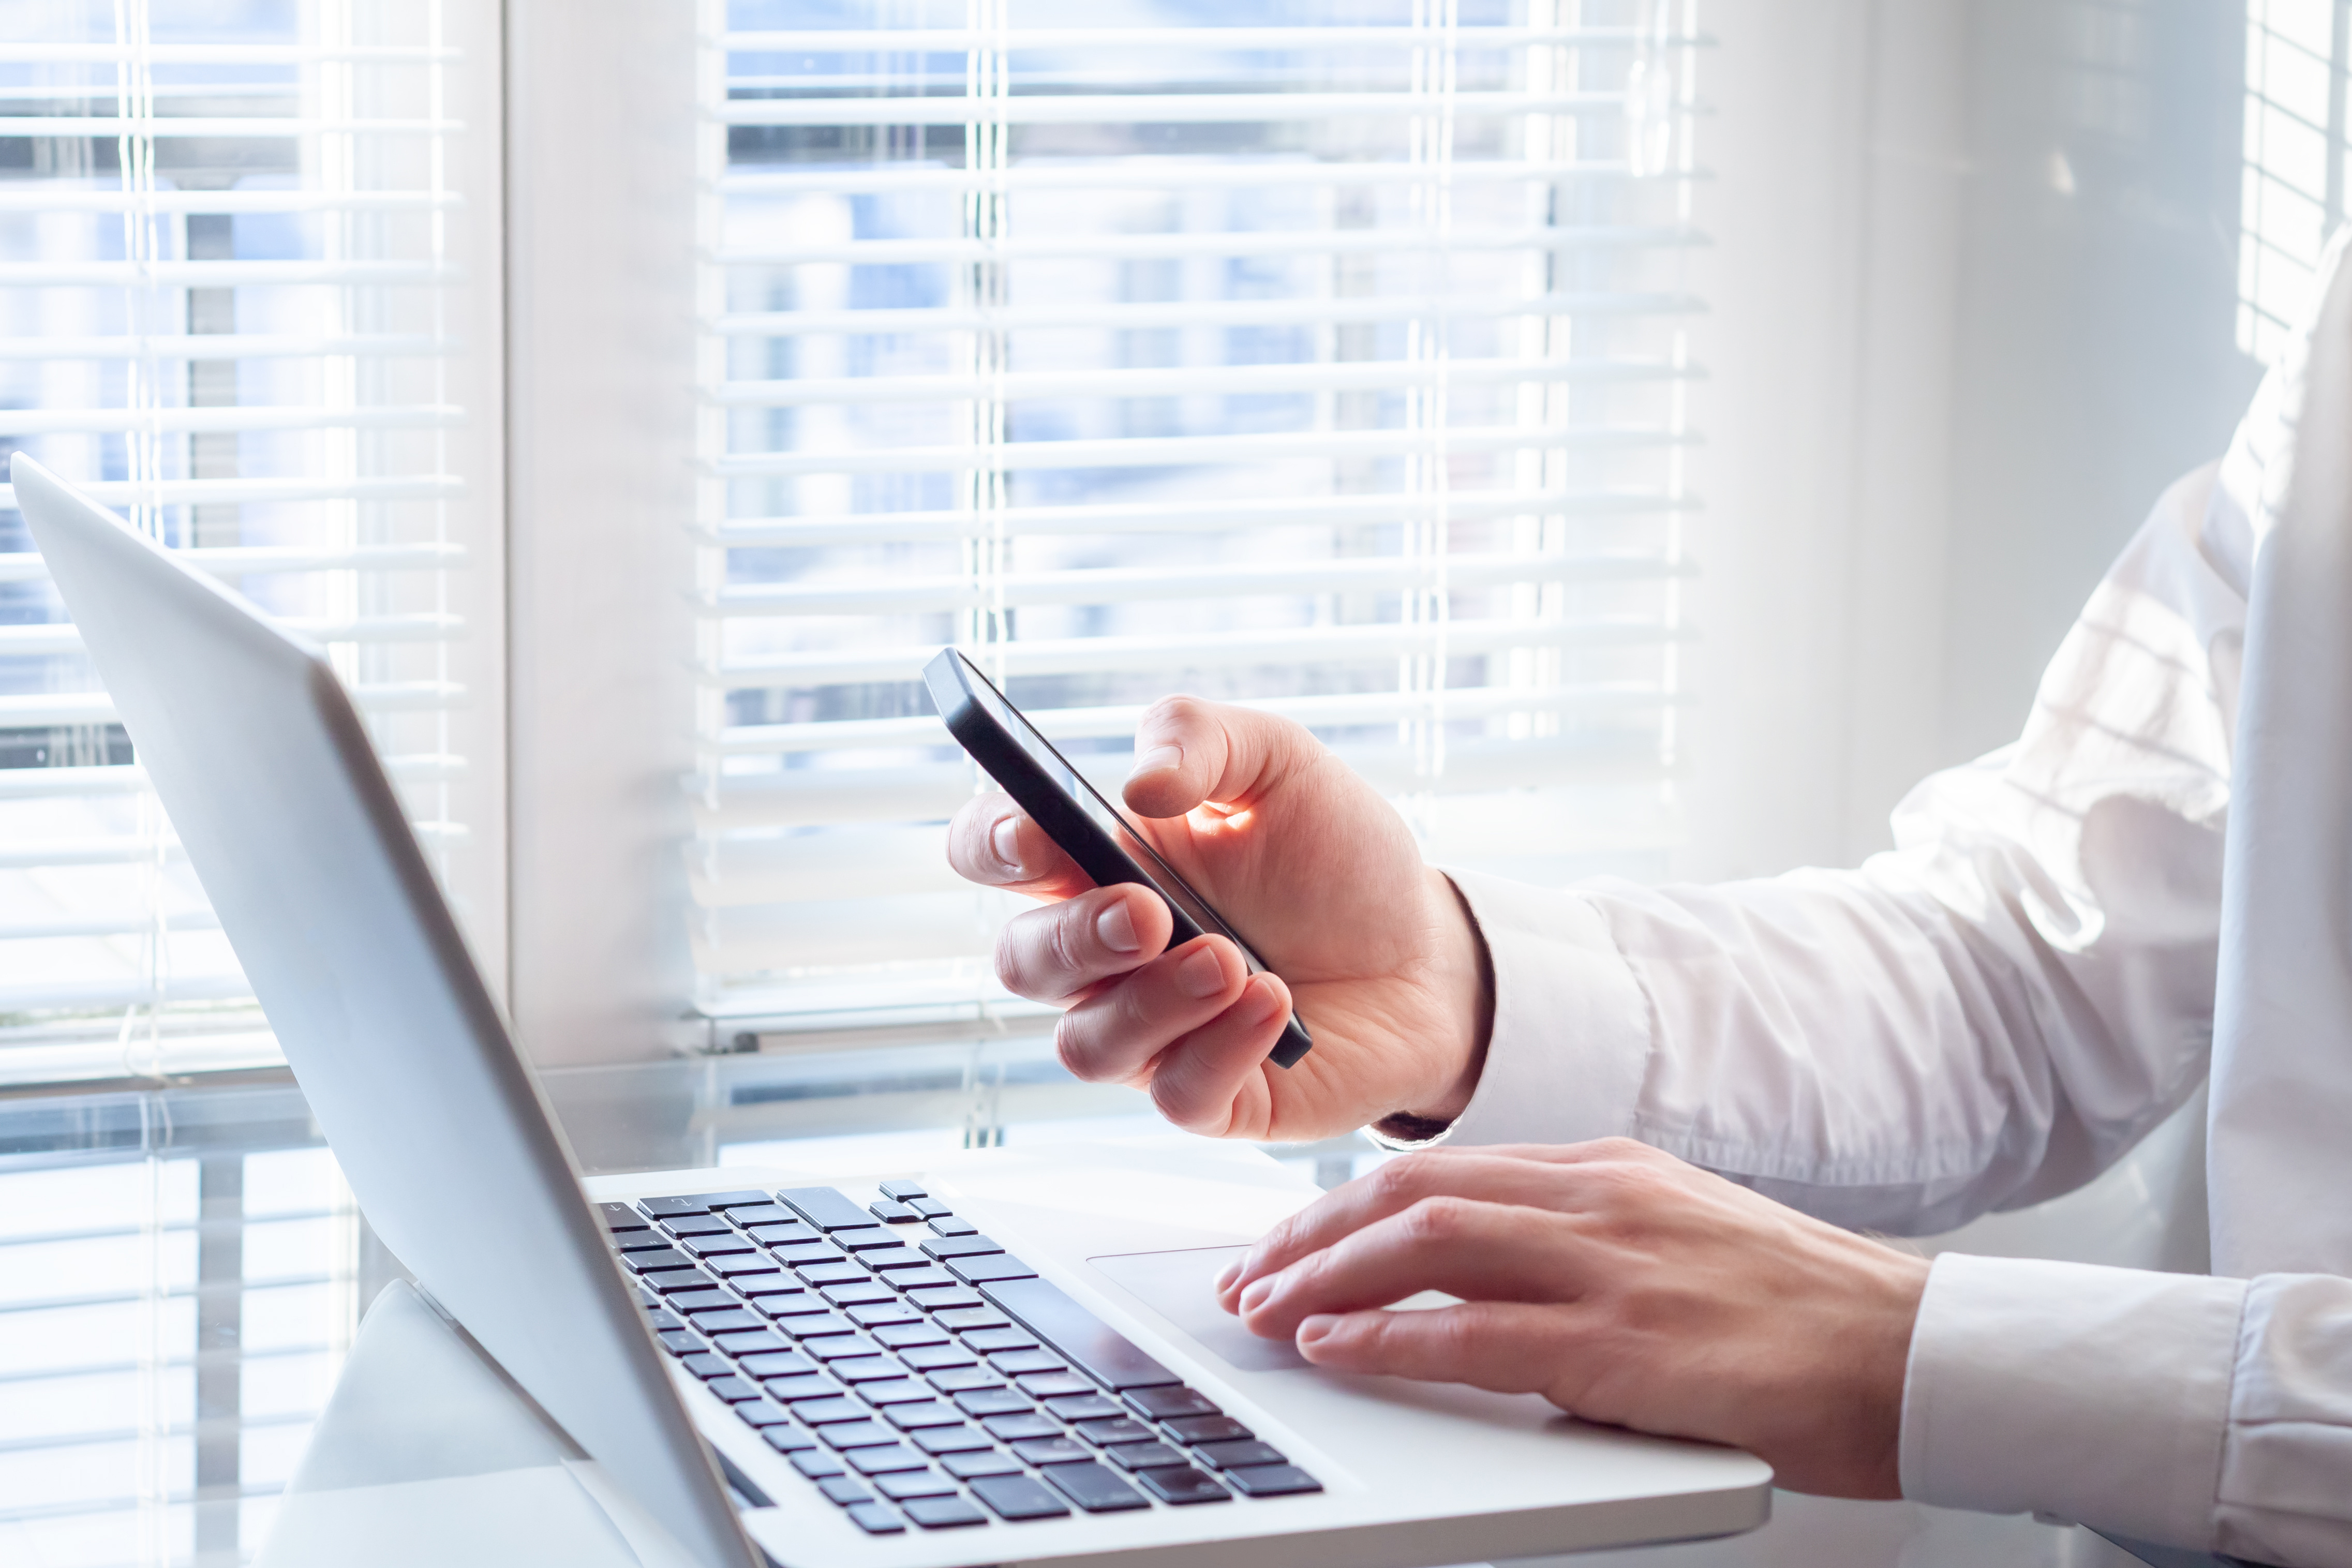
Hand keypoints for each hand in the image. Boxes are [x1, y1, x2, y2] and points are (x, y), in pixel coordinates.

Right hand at [944, 697, 1491, 1141]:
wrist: (1424, 949)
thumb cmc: (1335, 856)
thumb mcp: (1278, 761)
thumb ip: (1202, 737)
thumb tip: (1138, 782)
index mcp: (1096, 863)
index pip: (992, 851)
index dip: (990, 844)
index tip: (1033, 835)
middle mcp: (1104, 956)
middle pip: (1023, 962)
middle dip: (1072, 939)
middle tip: (1148, 912)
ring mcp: (1150, 1033)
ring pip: (1089, 1043)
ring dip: (1155, 1001)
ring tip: (1234, 959)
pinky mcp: (1208, 1097)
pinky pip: (1175, 1094)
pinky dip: (1221, 1047)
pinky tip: (1275, 1005)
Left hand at [1216, 1139, 1930, 1496]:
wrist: (1917, 1352)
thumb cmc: (1801, 1314)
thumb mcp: (1675, 1247)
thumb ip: (1582, 1254)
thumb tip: (1488, 1302)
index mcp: (1607, 1171)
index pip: (1441, 1170)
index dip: (1345, 1204)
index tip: (1289, 1239)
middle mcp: (1599, 1199)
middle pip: (1412, 1192)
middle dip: (1312, 1233)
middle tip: (1249, 1274)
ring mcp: (1614, 1264)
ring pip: (1428, 1243)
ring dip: (1327, 1278)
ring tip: (1265, 1310)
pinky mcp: (1631, 1344)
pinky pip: (1480, 1333)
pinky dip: (1391, 1340)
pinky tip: (1336, 1349)